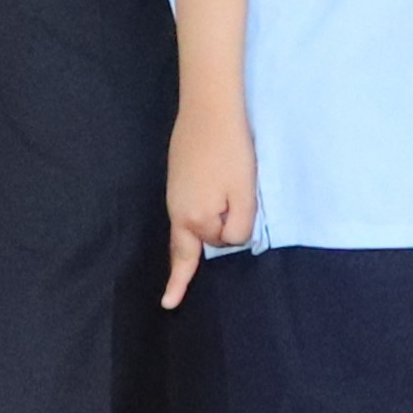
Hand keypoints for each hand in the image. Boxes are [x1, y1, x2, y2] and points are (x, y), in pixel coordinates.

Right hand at [162, 102, 254, 306]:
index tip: (168, 304)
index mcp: (194, 218)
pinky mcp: (177, 177)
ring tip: (192, 255)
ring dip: (194, 239)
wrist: (209, 107)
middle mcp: (177, 209)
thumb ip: (238, 226)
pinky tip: (202, 212)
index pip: (215, 246)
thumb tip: (228, 239)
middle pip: (186, 246)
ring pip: (187, 226)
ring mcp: (174, 192)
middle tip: (169, 299)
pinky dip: (193, 219)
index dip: (232, 240)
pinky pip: (185, 209)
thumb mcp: (244, 193)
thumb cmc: (231, 151)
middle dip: (181, 270)